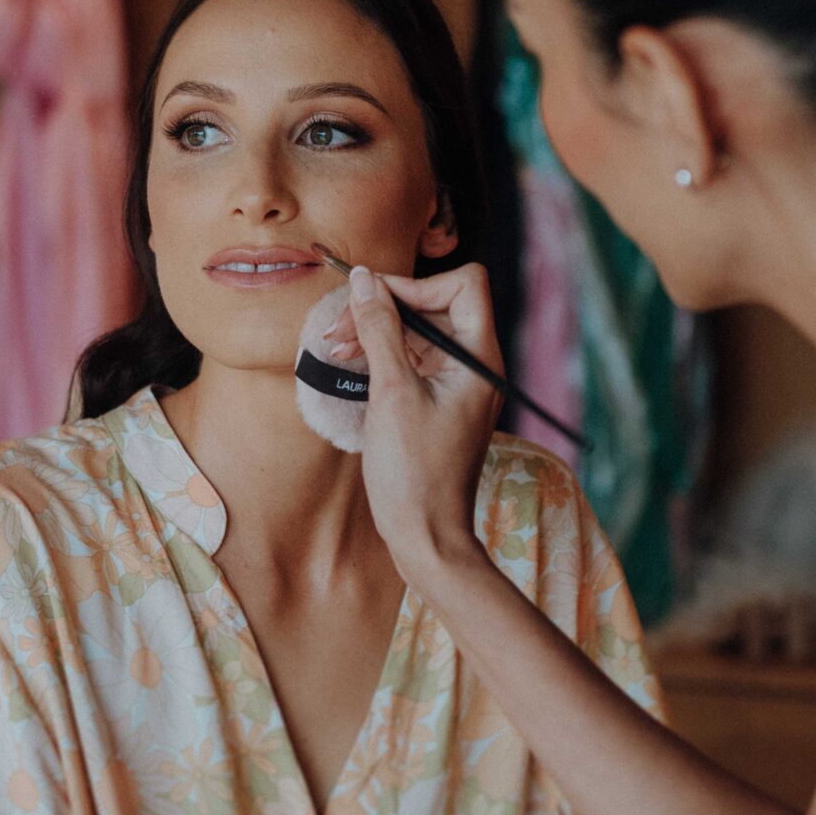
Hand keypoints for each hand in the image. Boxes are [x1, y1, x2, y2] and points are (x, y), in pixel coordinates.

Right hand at [325, 262, 502, 586]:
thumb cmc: (414, 471)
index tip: (373, 302)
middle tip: (338, 327)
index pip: (464, 284)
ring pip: (419, 331)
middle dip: (387, 307)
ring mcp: (458, 383)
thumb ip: (380, 329)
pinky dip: (383, 354)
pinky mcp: (439, 400)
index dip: (417, 285)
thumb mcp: (391, 391)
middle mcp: (476, 364)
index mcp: (480, 357)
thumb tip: (364, 280)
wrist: (426, 535)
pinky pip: (413, 359)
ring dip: (377, 330)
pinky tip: (350, 360)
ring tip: (335, 343)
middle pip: (436, 305)